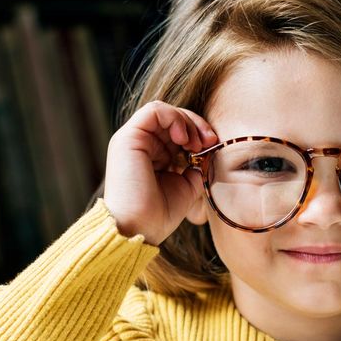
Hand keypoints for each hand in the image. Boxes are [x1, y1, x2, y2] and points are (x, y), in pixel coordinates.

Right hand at [103, 101, 216, 244]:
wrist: (139, 229)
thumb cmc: (158, 215)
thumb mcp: (186, 187)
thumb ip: (196, 168)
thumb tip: (208, 154)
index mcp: (153, 156)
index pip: (177, 131)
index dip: (198, 133)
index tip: (213, 146)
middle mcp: (141, 145)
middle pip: (172, 118)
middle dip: (196, 126)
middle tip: (210, 141)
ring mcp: (132, 140)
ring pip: (164, 112)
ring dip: (187, 121)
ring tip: (197, 142)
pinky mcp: (128, 138)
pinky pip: (154, 111)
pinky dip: (174, 117)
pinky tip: (184, 137)